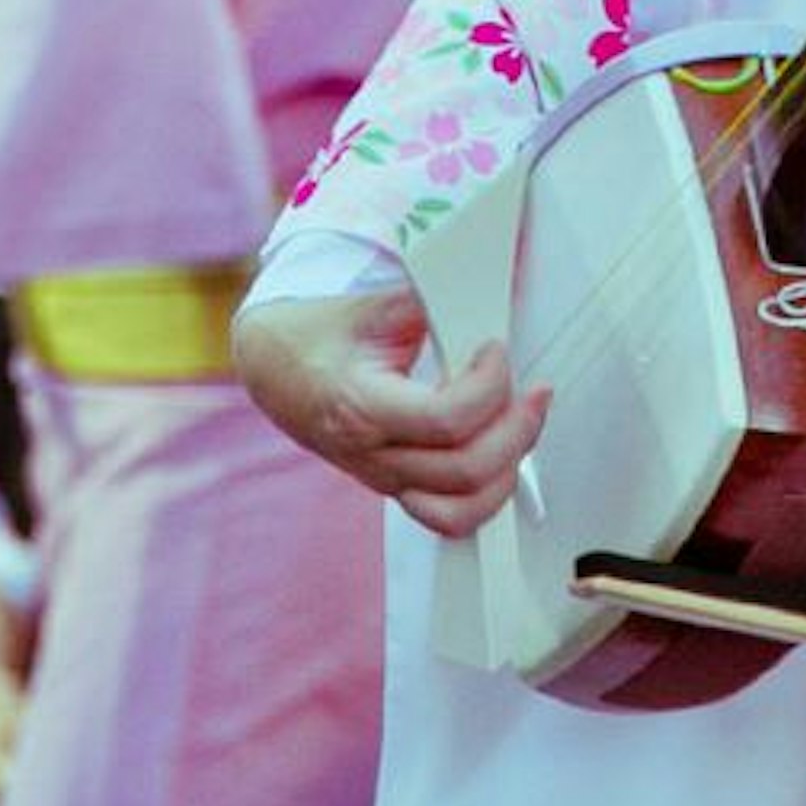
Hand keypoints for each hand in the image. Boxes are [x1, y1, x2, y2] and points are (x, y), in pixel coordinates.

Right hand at [234, 281, 549, 540]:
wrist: (273, 365)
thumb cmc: (315, 333)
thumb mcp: (372, 303)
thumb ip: (432, 300)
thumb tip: (487, 288)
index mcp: (360, 405)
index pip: (445, 420)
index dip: (487, 385)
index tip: (494, 349)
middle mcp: (371, 454)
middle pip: (465, 471)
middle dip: (516, 430)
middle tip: (532, 391)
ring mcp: (383, 479)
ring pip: (462, 510)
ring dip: (508, 471)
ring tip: (523, 426)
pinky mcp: (395, 486)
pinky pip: (450, 518)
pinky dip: (486, 495)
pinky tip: (503, 457)